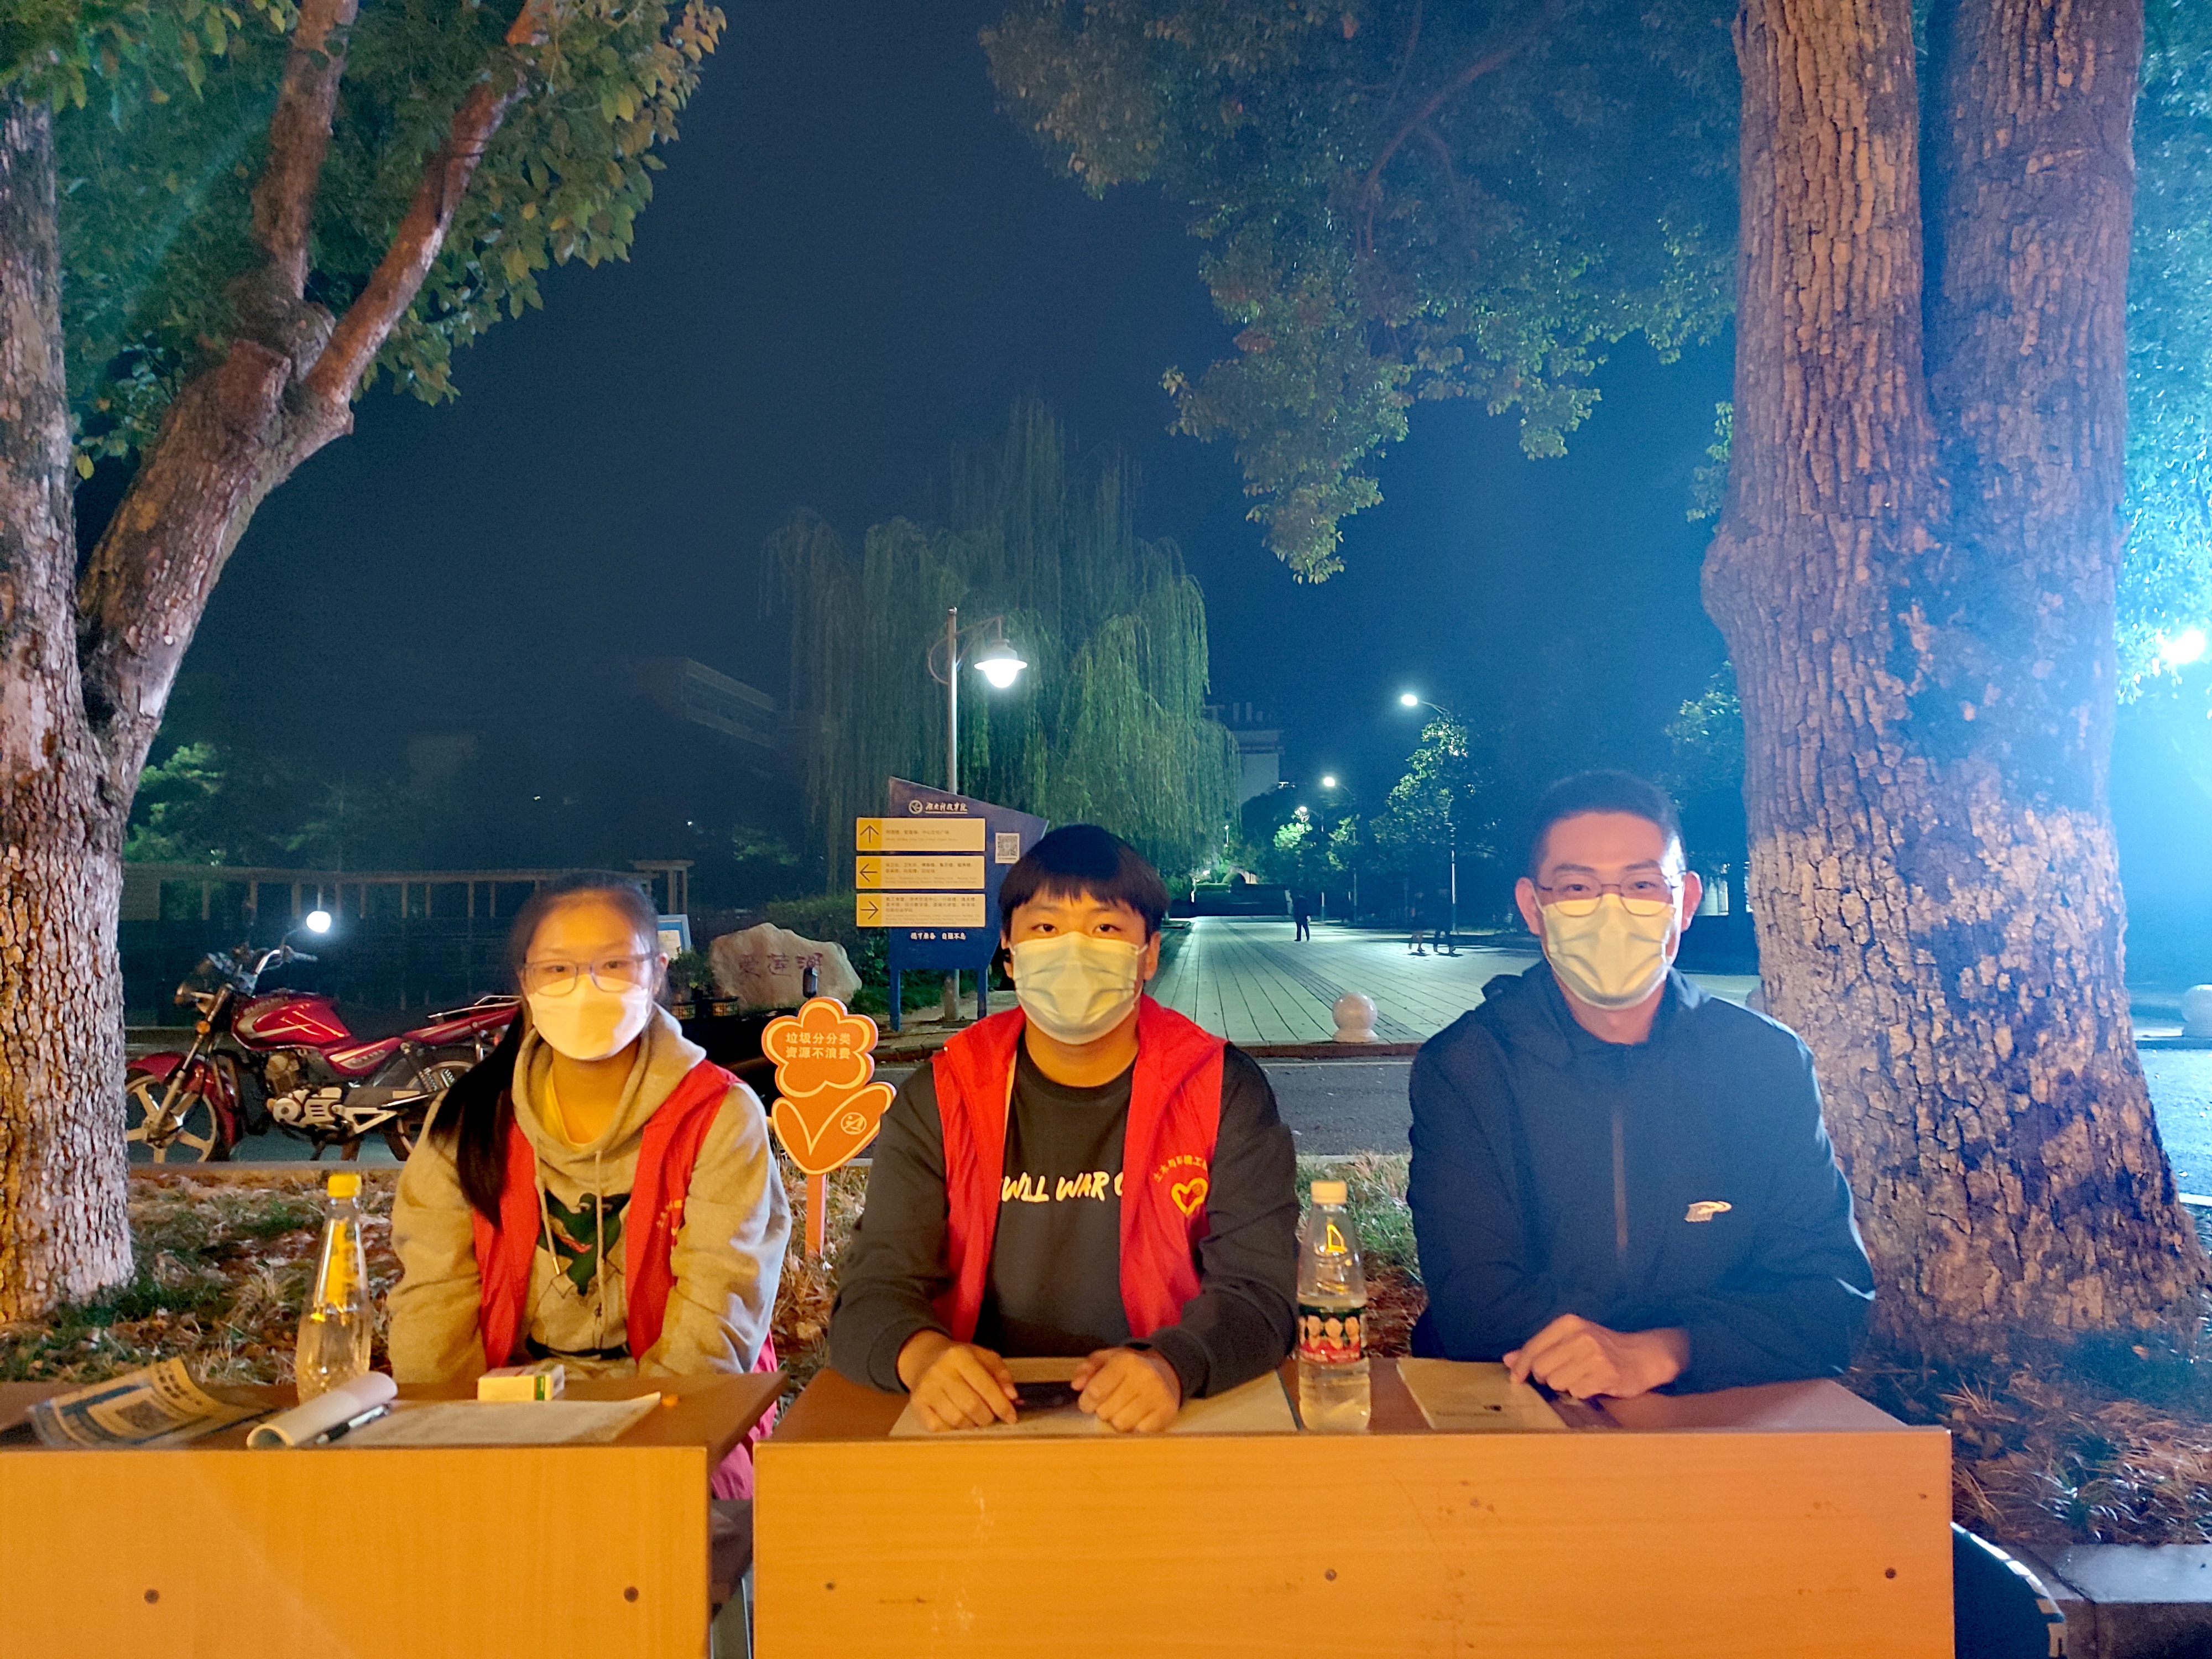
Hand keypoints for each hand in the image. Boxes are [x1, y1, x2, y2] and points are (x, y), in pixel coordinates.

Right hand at [896, 1330, 1016, 1430]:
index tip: (1011, 1417)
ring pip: (956, 1420)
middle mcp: (939, 1372)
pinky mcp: (917, 1405)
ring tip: (975, 1417)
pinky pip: (939, 1428)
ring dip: (972, 1424)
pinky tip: (957, 1420)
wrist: (924, 1358)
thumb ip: (1001, 1373)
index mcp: (959, 1356)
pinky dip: (953, 1429)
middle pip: (971, 1406)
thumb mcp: (982, 1356)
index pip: (985, 1386)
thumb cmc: (957, 1360)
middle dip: (987, 1417)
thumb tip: (1012, 1397)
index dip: (1001, 1405)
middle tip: (990, 1416)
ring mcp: (926, 1390)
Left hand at [1071, 1346, 1181, 1432]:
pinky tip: (1138, 1415)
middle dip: (1103, 1410)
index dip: (1086, 1402)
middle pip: (1106, 1411)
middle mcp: (1144, 1376)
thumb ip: (1087, 1368)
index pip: (1095, 1391)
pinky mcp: (1167, 1412)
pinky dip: (1135, 1427)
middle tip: (1112, 1402)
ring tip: (1124, 1409)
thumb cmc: (1131, 1367)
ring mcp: (1157, 1395)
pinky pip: (1139, 1432)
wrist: (1168, 1371)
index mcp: (1125, 1361)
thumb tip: (1076, 1385)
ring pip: (1121, 1424)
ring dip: (1118, 1420)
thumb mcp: (1107, 1359)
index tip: (1088, 1403)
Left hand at [1503, 1316, 1688, 1399]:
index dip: (1520, 1366)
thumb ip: (1538, 1348)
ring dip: (1566, 1385)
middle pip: (1542, 1369)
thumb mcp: (1570, 1339)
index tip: (1516, 1378)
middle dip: (1546, 1377)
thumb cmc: (1602, 1348)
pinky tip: (1593, 1384)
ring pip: (1558, 1383)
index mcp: (1569, 1324)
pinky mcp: (1606, 1375)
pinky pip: (1578, 1392)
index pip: (1533, 1348)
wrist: (1643, 1355)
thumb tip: (1508, 1359)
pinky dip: (1582, 1392)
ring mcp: (1595, 1356)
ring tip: (1580, 1377)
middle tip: (1561, 1374)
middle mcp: (1581, 1337)